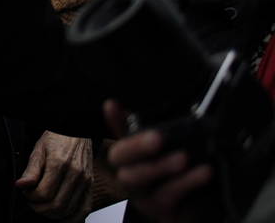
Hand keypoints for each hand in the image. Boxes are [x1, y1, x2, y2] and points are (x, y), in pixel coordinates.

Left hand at [16, 131, 94, 219]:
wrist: (77, 130)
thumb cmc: (57, 138)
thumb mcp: (39, 149)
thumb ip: (31, 170)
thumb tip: (22, 185)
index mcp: (60, 163)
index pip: (44, 193)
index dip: (31, 197)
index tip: (25, 192)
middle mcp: (75, 174)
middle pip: (57, 205)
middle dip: (39, 208)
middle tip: (32, 201)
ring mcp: (85, 181)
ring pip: (69, 209)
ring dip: (52, 214)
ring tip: (43, 205)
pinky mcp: (90, 185)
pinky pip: (85, 208)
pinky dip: (74, 219)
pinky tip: (62, 218)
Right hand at [105, 103, 210, 222]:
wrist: (194, 211)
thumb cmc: (176, 178)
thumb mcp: (165, 151)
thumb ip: (148, 129)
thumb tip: (130, 104)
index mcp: (128, 158)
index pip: (115, 133)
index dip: (111, 121)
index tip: (113, 104)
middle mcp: (129, 175)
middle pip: (119, 158)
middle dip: (137, 147)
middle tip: (157, 137)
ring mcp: (142, 194)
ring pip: (139, 179)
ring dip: (161, 167)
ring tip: (183, 158)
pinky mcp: (161, 210)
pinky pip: (169, 196)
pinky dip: (186, 182)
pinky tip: (202, 172)